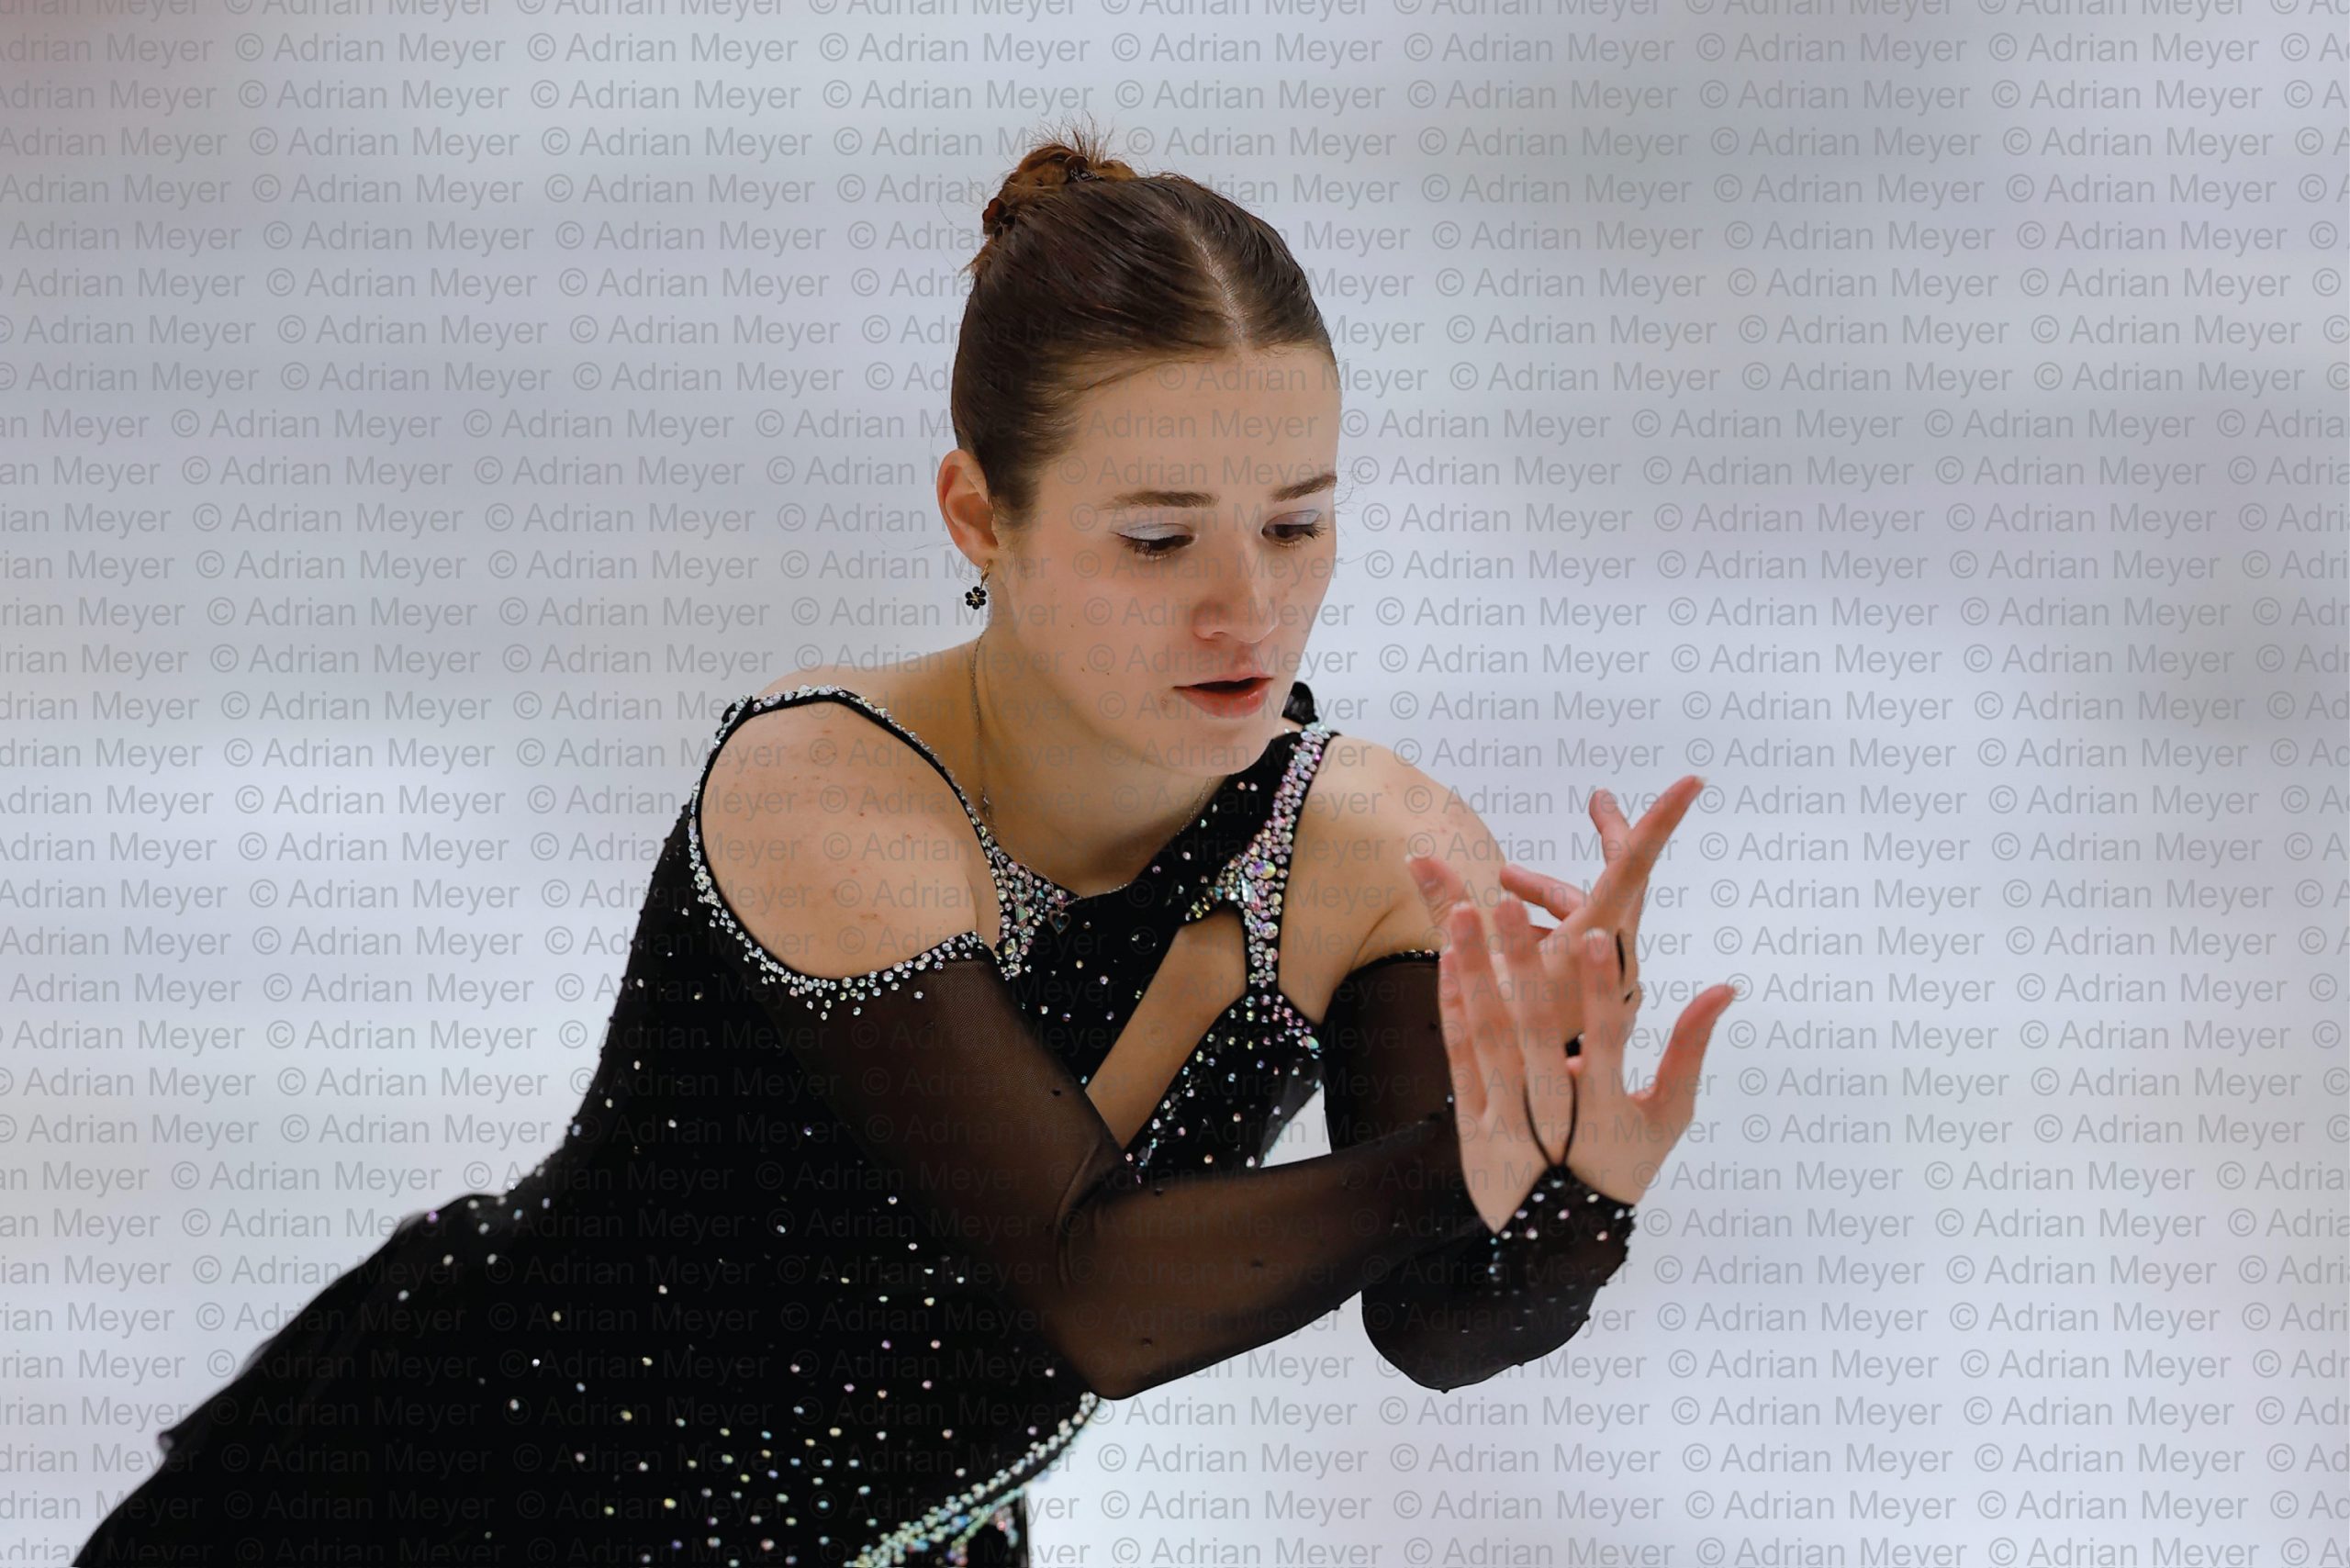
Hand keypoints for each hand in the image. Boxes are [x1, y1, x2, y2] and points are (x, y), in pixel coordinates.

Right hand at [1413, 776, 1703, 1041]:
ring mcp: (1612, 972)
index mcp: (1591, 943)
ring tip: (1505, 884)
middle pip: (1622, 877)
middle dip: (1607, 836)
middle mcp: (1612, 955)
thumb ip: (1447, 905)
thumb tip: (1417, 855)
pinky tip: (1517, 931)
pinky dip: (1556, 921)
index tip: (1693, 782)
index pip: (1631, 868)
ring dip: (1553, 891)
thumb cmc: (1506, 1043)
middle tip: (1597, 799)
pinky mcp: (1604, 987)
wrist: (1541, 1115)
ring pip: (1596, 910)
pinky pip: (1589, 936)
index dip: (1659, 822)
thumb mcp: (1474, 964)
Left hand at [1433, 894, 1727, 1218]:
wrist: (1556, 1244)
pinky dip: (1453, 1011)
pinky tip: (1448, 961)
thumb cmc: (1622, 1167)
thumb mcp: (1667, 1119)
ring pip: (1485, 1039)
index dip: (1600, 992)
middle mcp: (1551, 1115)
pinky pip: (1459, 1059)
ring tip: (1463, 915)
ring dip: (1475, 974)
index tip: (1594, 936)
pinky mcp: (1470, 1125)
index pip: (1605, 1043)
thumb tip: (1725, 987)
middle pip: (1531, 1032)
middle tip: (1504, 903)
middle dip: (1519, 966)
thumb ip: (1689, 1050)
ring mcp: (1504, 1120)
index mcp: (1605, 1111)